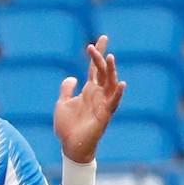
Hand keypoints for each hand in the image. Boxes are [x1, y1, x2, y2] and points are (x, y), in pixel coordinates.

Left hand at [53, 36, 125, 162]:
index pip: (94, 68)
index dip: (97, 53)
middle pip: (102, 72)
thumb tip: (72, 77)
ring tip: (110, 57)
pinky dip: (117, 94)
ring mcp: (103, 104)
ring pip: (110, 83)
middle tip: (100, 42)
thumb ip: (66, 89)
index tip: (102, 38)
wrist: (70, 146)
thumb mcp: (62, 103)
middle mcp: (98, 95)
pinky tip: (121, 84)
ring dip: (111, 71)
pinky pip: (113, 103)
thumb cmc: (68, 127)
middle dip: (101, 57)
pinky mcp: (105, 115)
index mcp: (88, 91)